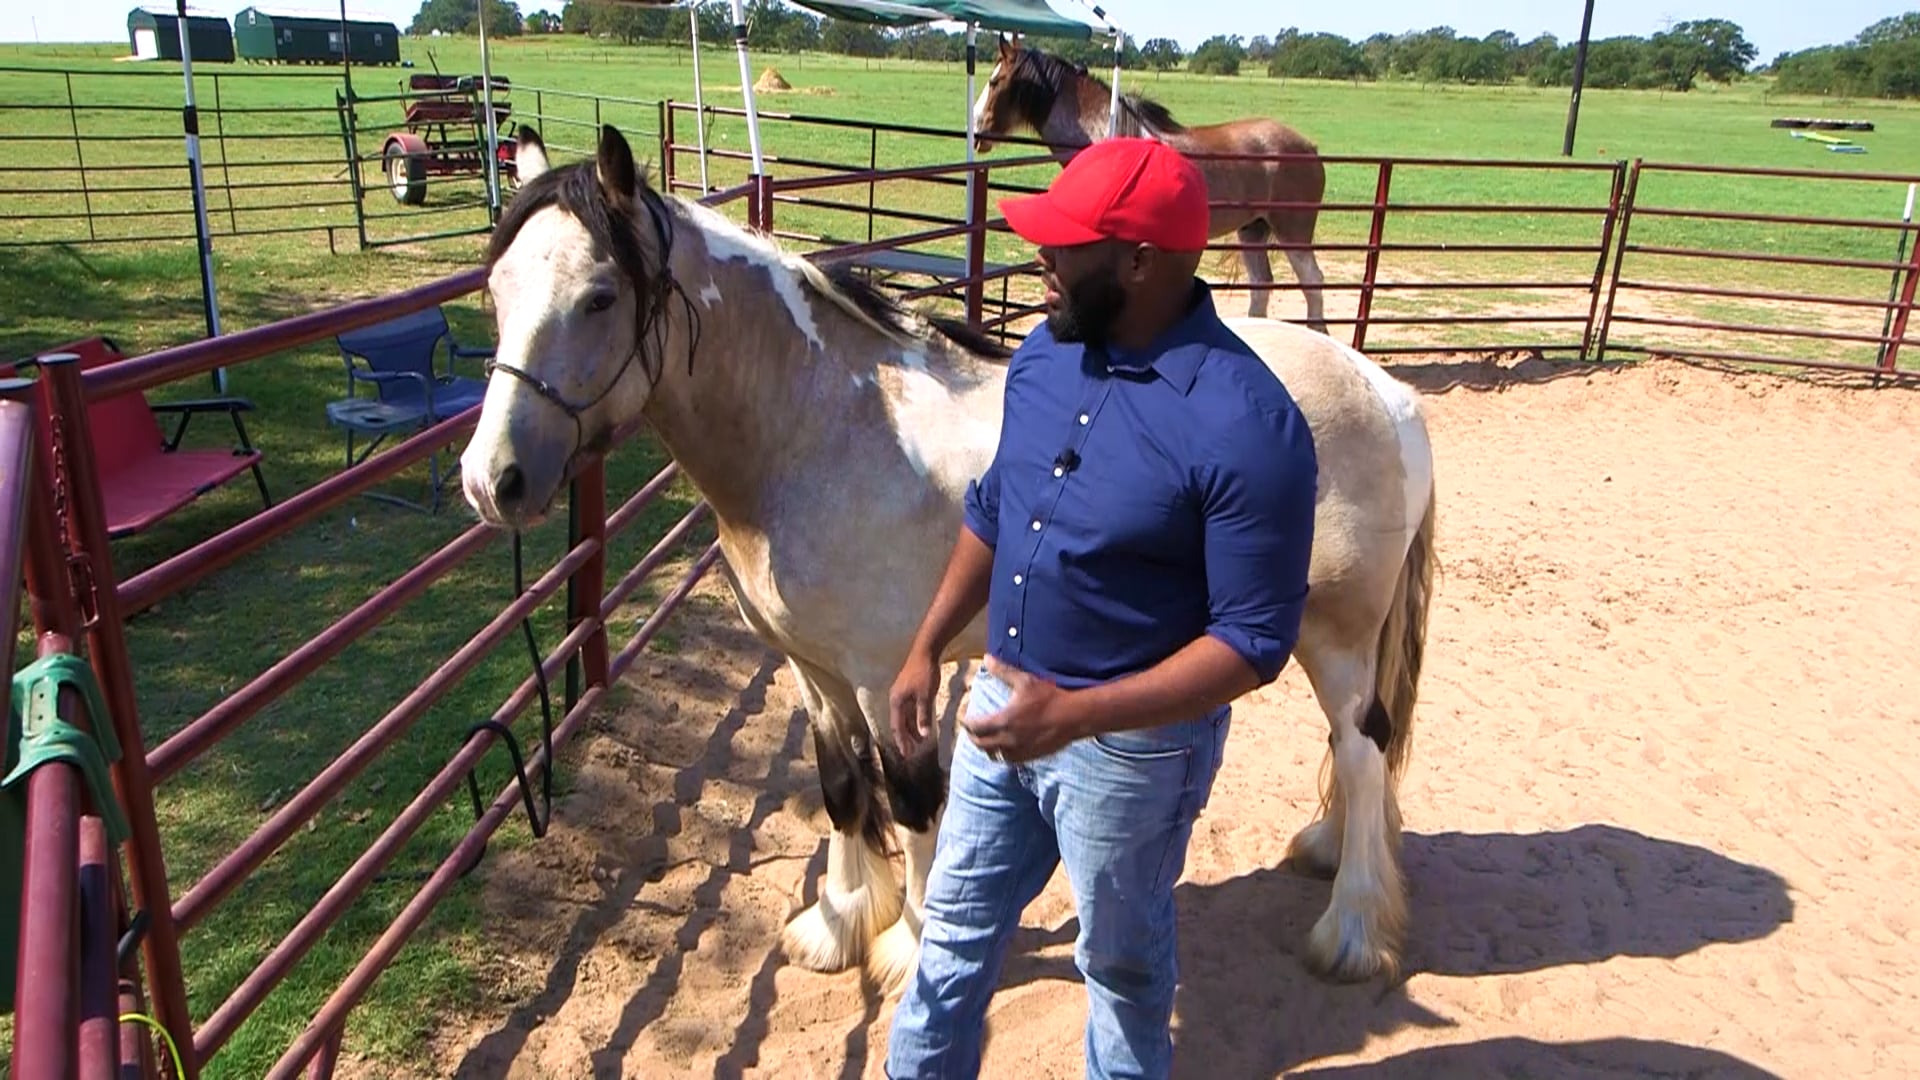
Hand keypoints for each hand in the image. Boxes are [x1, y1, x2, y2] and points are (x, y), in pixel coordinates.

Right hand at [888, 645, 941, 755]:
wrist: (925, 651)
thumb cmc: (924, 673)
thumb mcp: (926, 697)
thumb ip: (923, 716)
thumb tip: (924, 735)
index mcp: (896, 702)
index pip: (897, 727)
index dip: (902, 742)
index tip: (906, 755)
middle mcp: (896, 699)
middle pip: (899, 724)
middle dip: (905, 739)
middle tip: (911, 753)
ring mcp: (902, 694)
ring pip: (905, 717)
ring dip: (911, 730)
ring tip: (918, 743)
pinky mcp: (909, 690)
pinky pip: (909, 710)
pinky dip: (915, 720)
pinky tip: (922, 726)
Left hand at [963, 656, 1083, 763]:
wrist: (1073, 717)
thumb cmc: (1049, 697)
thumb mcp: (1025, 680)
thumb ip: (1003, 671)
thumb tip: (986, 658)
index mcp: (1004, 721)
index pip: (976, 727)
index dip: (967, 723)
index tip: (964, 718)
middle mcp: (1008, 740)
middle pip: (981, 744)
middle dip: (972, 736)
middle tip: (970, 730)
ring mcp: (1019, 751)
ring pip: (994, 755)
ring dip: (986, 747)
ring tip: (984, 739)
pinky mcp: (1030, 757)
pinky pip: (1009, 760)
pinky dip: (1001, 754)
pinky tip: (1003, 747)